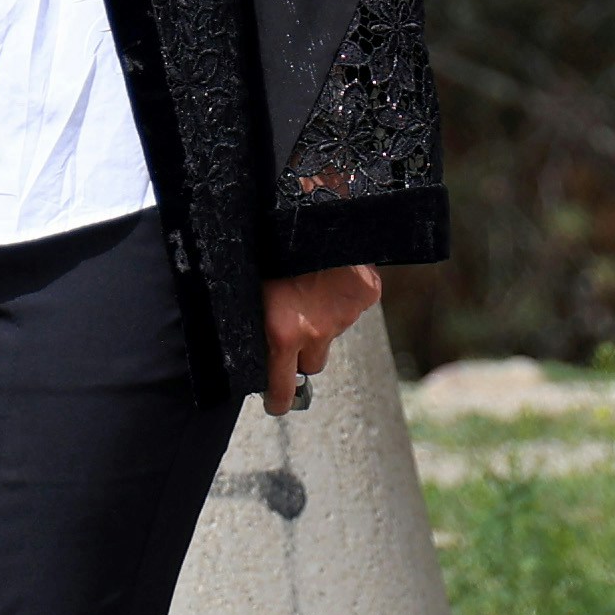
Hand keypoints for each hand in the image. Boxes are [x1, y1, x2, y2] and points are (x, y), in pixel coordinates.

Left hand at [261, 264, 383, 417]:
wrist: (305, 211)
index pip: (282, 391)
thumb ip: (257, 327)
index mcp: (281, 335)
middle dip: (302, 352)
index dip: (277, 400)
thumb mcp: (249, 293)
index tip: (276, 403)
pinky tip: (329, 275)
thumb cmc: (266, 249)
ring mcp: (344, 316)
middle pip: (312, 364)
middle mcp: (315, 332)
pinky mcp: (365, 295)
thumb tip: (250, 353)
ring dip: (322, 319)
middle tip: (292, 324)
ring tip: (309, 287)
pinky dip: (343, 296)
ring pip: (333, 333)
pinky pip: (353, 306)